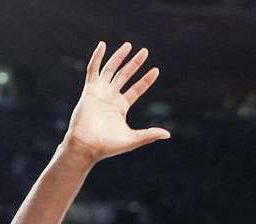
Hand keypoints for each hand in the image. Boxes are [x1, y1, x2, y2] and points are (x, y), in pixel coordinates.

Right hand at [63, 41, 170, 163]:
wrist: (87, 146)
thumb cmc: (108, 145)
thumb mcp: (133, 139)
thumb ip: (149, 134)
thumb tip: (167, 134)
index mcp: (121, 107)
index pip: (137, 89)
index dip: (146, 80)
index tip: (156, 70)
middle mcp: (111, 97)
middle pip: (125, 75)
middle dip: (135, 64)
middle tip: (145, 51)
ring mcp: (100, 92)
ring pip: (111, 69)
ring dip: (119, 57)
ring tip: (129, 45)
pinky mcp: (89, 90)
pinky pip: (93, 70)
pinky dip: (97, 57)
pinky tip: (102, 45)